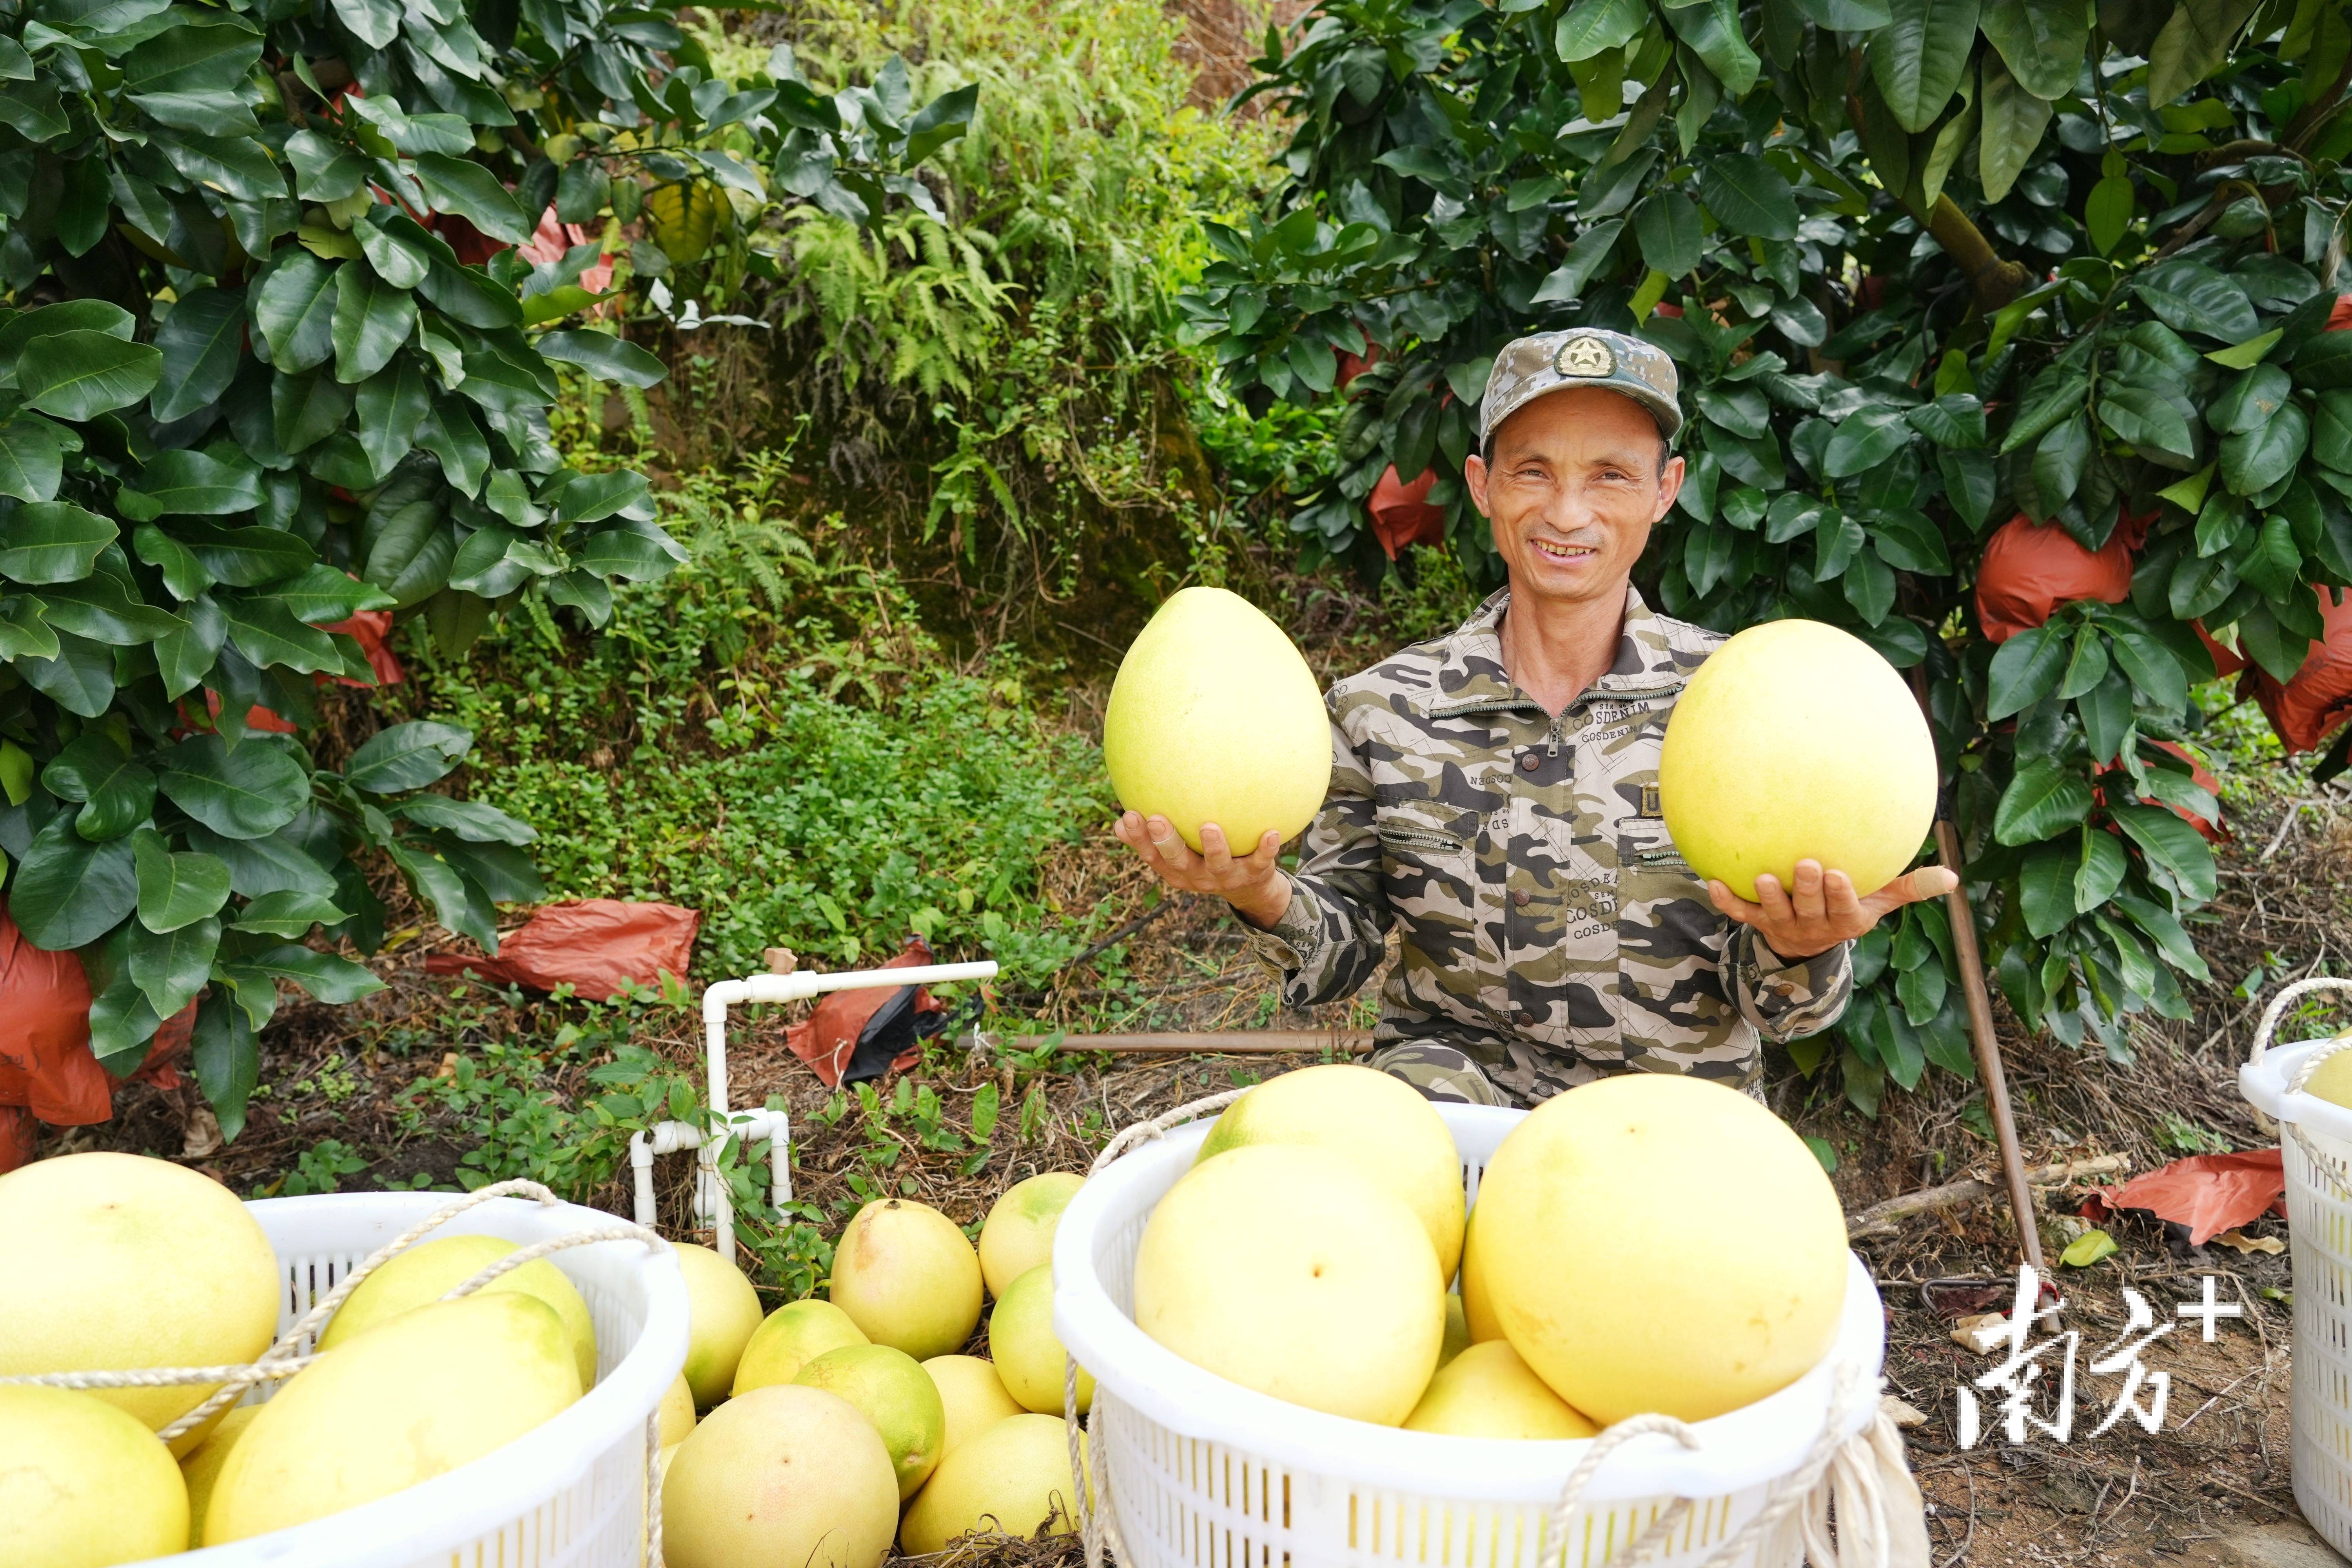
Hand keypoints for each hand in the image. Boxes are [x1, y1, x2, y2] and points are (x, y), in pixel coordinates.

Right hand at [1113, 812, 1291, 927]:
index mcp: (1177, 871)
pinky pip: (1261, 861)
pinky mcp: (1255, 874)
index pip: (1153, 857)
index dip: (1139, 840)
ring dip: (1214, 847)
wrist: (1251, 889)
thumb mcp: (1179, 854)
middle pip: (1179, 863)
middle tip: (1156, 819)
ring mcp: (1227, 878)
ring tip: (1210, 826)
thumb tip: (1117, 823)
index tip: (1128, 816)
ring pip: (1218, 865)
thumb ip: (1152, 839)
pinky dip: (1266, 849)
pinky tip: (1271, 832)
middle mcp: (1199, 877)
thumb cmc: (1206, 860)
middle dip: (1167, 843)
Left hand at [1706, 859, 1959, 959]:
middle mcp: (1815, 927)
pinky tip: (1711, 881)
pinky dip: (1726, 901)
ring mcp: (1785, 926)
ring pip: (1775, 914)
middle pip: (1810, 909)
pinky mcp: (1758, 924)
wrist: (1810, 945)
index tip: (1837, 872)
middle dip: (1807, 890)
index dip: (1839, 894)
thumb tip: (1953, 877)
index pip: (1843, 908)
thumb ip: (1911, 887)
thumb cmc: (1850, 907)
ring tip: (1763, 877)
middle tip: (1805, 864)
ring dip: (1768, 897)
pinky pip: (1740, 914)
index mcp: (1846, 920)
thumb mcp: (1881, 900)